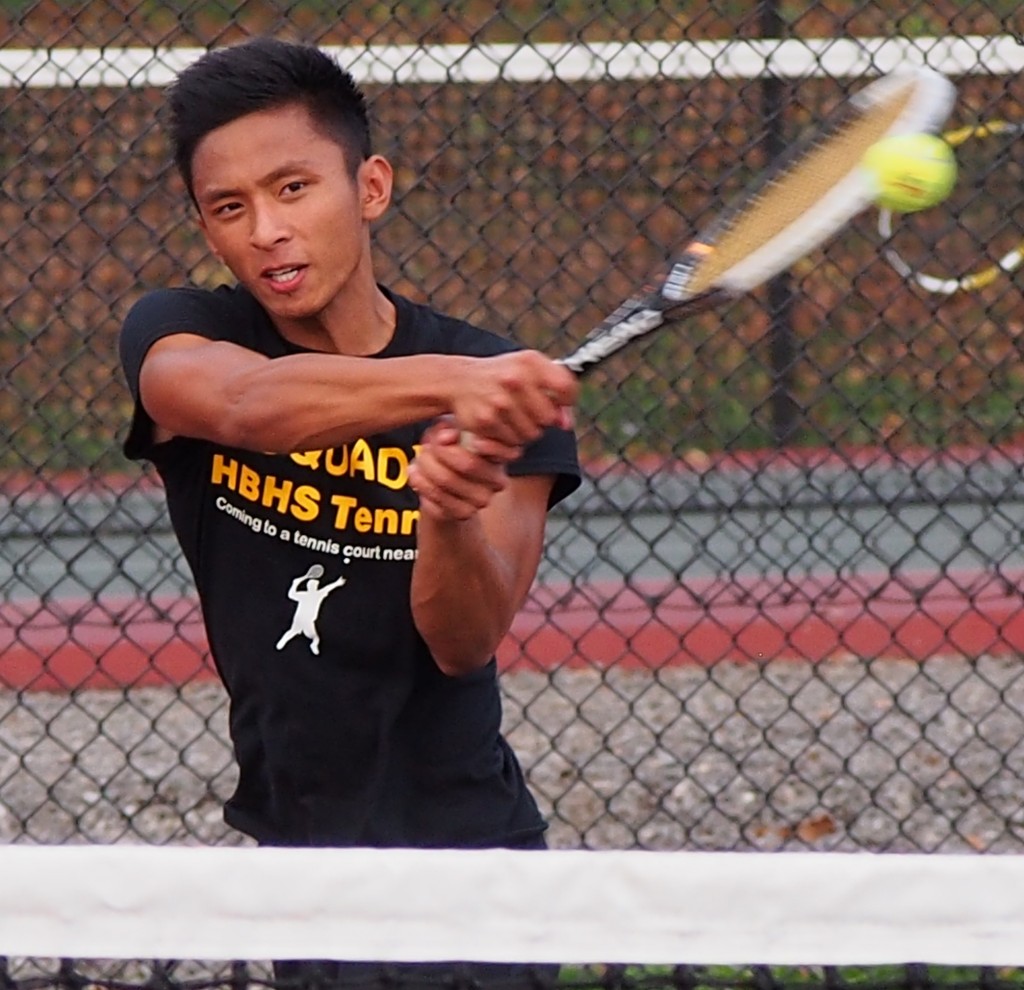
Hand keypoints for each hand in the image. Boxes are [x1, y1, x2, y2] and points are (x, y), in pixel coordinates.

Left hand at [408, 417, 513, 520]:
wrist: (445, 485)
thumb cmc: (450, 448)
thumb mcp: (448, 430)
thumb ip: (447, 428)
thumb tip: (444, 437)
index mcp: (500, 455)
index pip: (495, 449)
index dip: (473, 444)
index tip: (447, 439)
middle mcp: (497, 481)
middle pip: (466, 464)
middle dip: (437, 453)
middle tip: (424, 448)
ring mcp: (481, 501)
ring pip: (445, 483)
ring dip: (424, 469)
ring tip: (417, 461)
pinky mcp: (464, 515)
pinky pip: (436, 500)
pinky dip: (420, 485)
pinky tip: (418, 477)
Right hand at [449, 351, 576, 449]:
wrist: (459, 381)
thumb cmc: (501, 376)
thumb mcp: (529, 371)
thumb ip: (556, 392)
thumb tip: (565, 424)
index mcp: (530, 362)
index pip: (566, 388)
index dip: (567, 400)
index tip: (558, 402)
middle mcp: (515, 379)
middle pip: (549, 418)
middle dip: (541, 419)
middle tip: (527, 409)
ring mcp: (500, 402)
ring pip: (532, 434)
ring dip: (525, 431)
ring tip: (512, 416)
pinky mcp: (486, 421)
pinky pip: (512, 442)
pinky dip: (508, 438)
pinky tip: (500, 423)